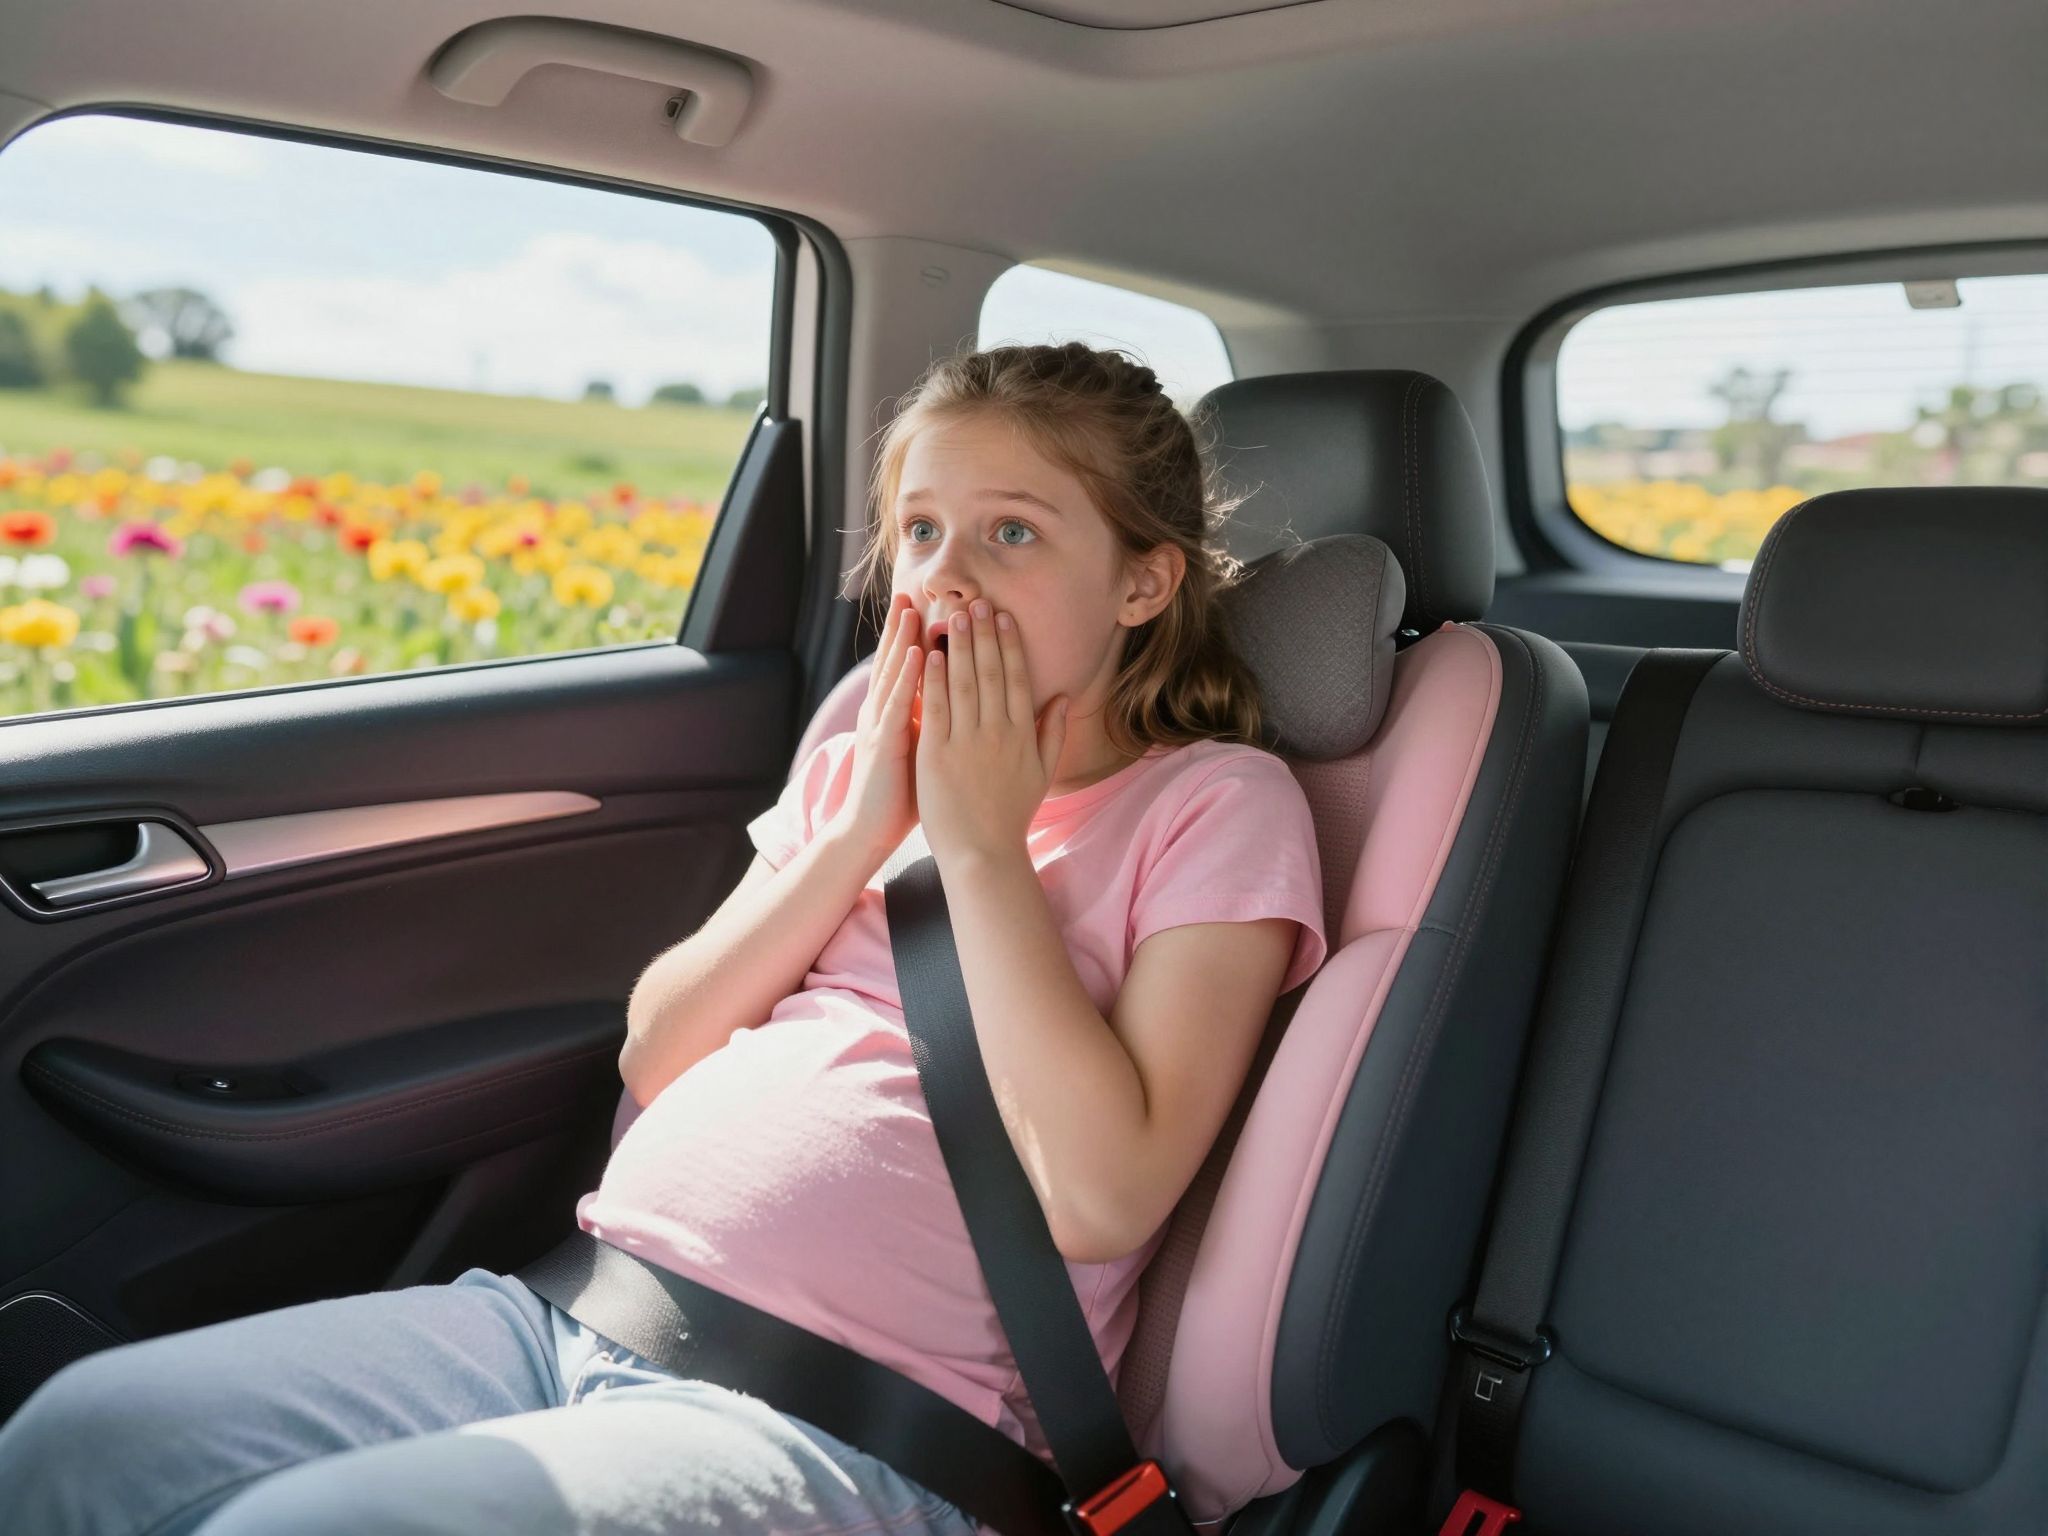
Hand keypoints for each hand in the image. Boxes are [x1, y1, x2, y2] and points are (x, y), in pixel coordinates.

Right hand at [829, 593, 922, 860]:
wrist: (872, 828)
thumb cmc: (903, 793)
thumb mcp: (921, 749)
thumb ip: (933, 722)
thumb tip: (955, 702)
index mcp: (894, 714)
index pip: (906, 668)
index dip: (914, 636)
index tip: (931, 606)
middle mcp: (883, 713)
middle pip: (895, 662)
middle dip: (903, 627)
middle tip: (911, 591)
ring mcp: (880, 725)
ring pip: (894, 674)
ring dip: (904, 639)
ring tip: (913, 608)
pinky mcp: (885, 743)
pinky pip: (898, 703)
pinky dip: (909, 676)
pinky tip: (919, 653)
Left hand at [915, 599, 1067, 864]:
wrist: (982, 853)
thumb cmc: (1010, 816)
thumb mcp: (1041, 774)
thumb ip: (1052, 733)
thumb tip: (1062, 697)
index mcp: (1021, 734)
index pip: (1014, 678)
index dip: (1007, 644)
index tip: (1001, 616)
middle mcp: (997, 732)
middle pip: (989, 672)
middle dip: (981, 634)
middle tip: (975, 601)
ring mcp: (966, 742)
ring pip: (962, 683)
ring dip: (957, 646)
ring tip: (952, 616)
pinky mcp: (937, 754)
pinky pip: (935, 708)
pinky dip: (933, 679)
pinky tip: (929, 654)